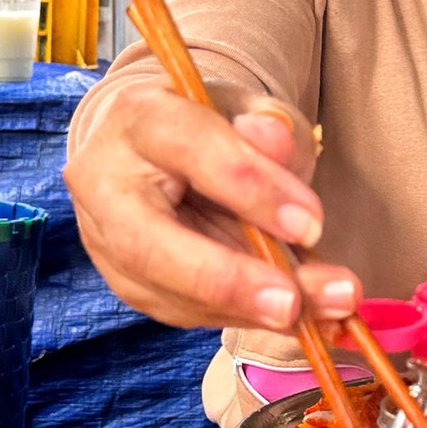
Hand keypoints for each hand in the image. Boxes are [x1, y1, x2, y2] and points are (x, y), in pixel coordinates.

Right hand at [65, 79, 358, 333]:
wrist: (157, 153)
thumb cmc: (211, 128)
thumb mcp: (249, 110)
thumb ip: (269, 125)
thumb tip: (277, 139)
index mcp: (138, 118)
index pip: (191, 150)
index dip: (251, 189)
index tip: (311, 226)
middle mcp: (105, 183)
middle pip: (150, 244)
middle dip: (227, 280)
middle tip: (292, 303)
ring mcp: (107, 242)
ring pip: (169, 291)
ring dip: (249, 310)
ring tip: (321, 312)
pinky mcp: (128, 283)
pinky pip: (186, 312)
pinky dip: (246, 317)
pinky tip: (300, 317)